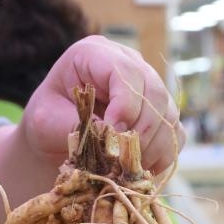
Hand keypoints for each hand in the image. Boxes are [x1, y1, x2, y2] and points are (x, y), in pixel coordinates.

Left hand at [21, 35, 183, 174]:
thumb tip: (113, 135)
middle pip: (154, 92)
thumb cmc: (48, 121)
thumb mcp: (47, 121)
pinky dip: (162, 156)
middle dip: (142, 131)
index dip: (125, 105)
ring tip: (129, 169)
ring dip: (153, 148)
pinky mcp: (160, 113)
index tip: (113, 134)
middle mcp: (129, 63)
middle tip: (122, 159)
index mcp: (96, 53)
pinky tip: (140, 170)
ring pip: (169, 114)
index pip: (125, 72)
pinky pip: (175, 134)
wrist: (56, 134)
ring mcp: (149, 86)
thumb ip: (76, 123)